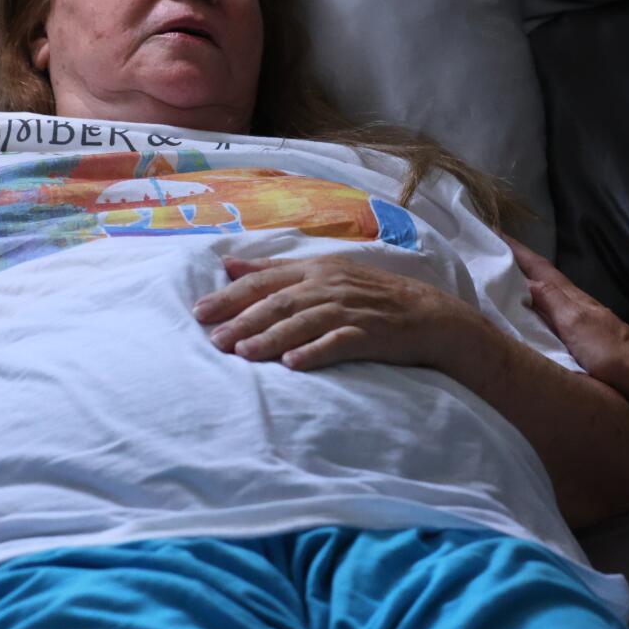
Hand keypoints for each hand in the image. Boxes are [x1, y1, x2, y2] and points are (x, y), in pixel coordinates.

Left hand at [193, 254, 476, 371]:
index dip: (231, 295)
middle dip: (243, 320)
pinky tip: (293, 365)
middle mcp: (329, 286)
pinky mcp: (370, 334)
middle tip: (213, 339)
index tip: (199, 311)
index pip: (265, 280)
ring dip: (271, 337)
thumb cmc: (370, 295)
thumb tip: (227, 264)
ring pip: (303, 322)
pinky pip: (338, 343)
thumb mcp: (324, 273)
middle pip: (278, 302)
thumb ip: (275, 269)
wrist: (429, 314)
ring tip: (242, 354)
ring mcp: (350, 309)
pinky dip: (315, 352)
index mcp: (316, 269)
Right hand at [505, 237, 628, 396]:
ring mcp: (576, 324)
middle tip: (486, 254)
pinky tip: (521, 321)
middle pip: (539, 278)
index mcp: (570, 298)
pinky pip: (546, 321)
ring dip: (520, 288)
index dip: (516, 250)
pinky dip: (530, 314)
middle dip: (513, 264)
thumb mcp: (576, 322)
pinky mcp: (577, 344)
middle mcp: (571, 306)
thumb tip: (523, 278)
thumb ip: (551, 300)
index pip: (538, 267)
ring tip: (495, 284)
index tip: (492, 231)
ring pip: (542, 298)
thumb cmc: (610, 351)